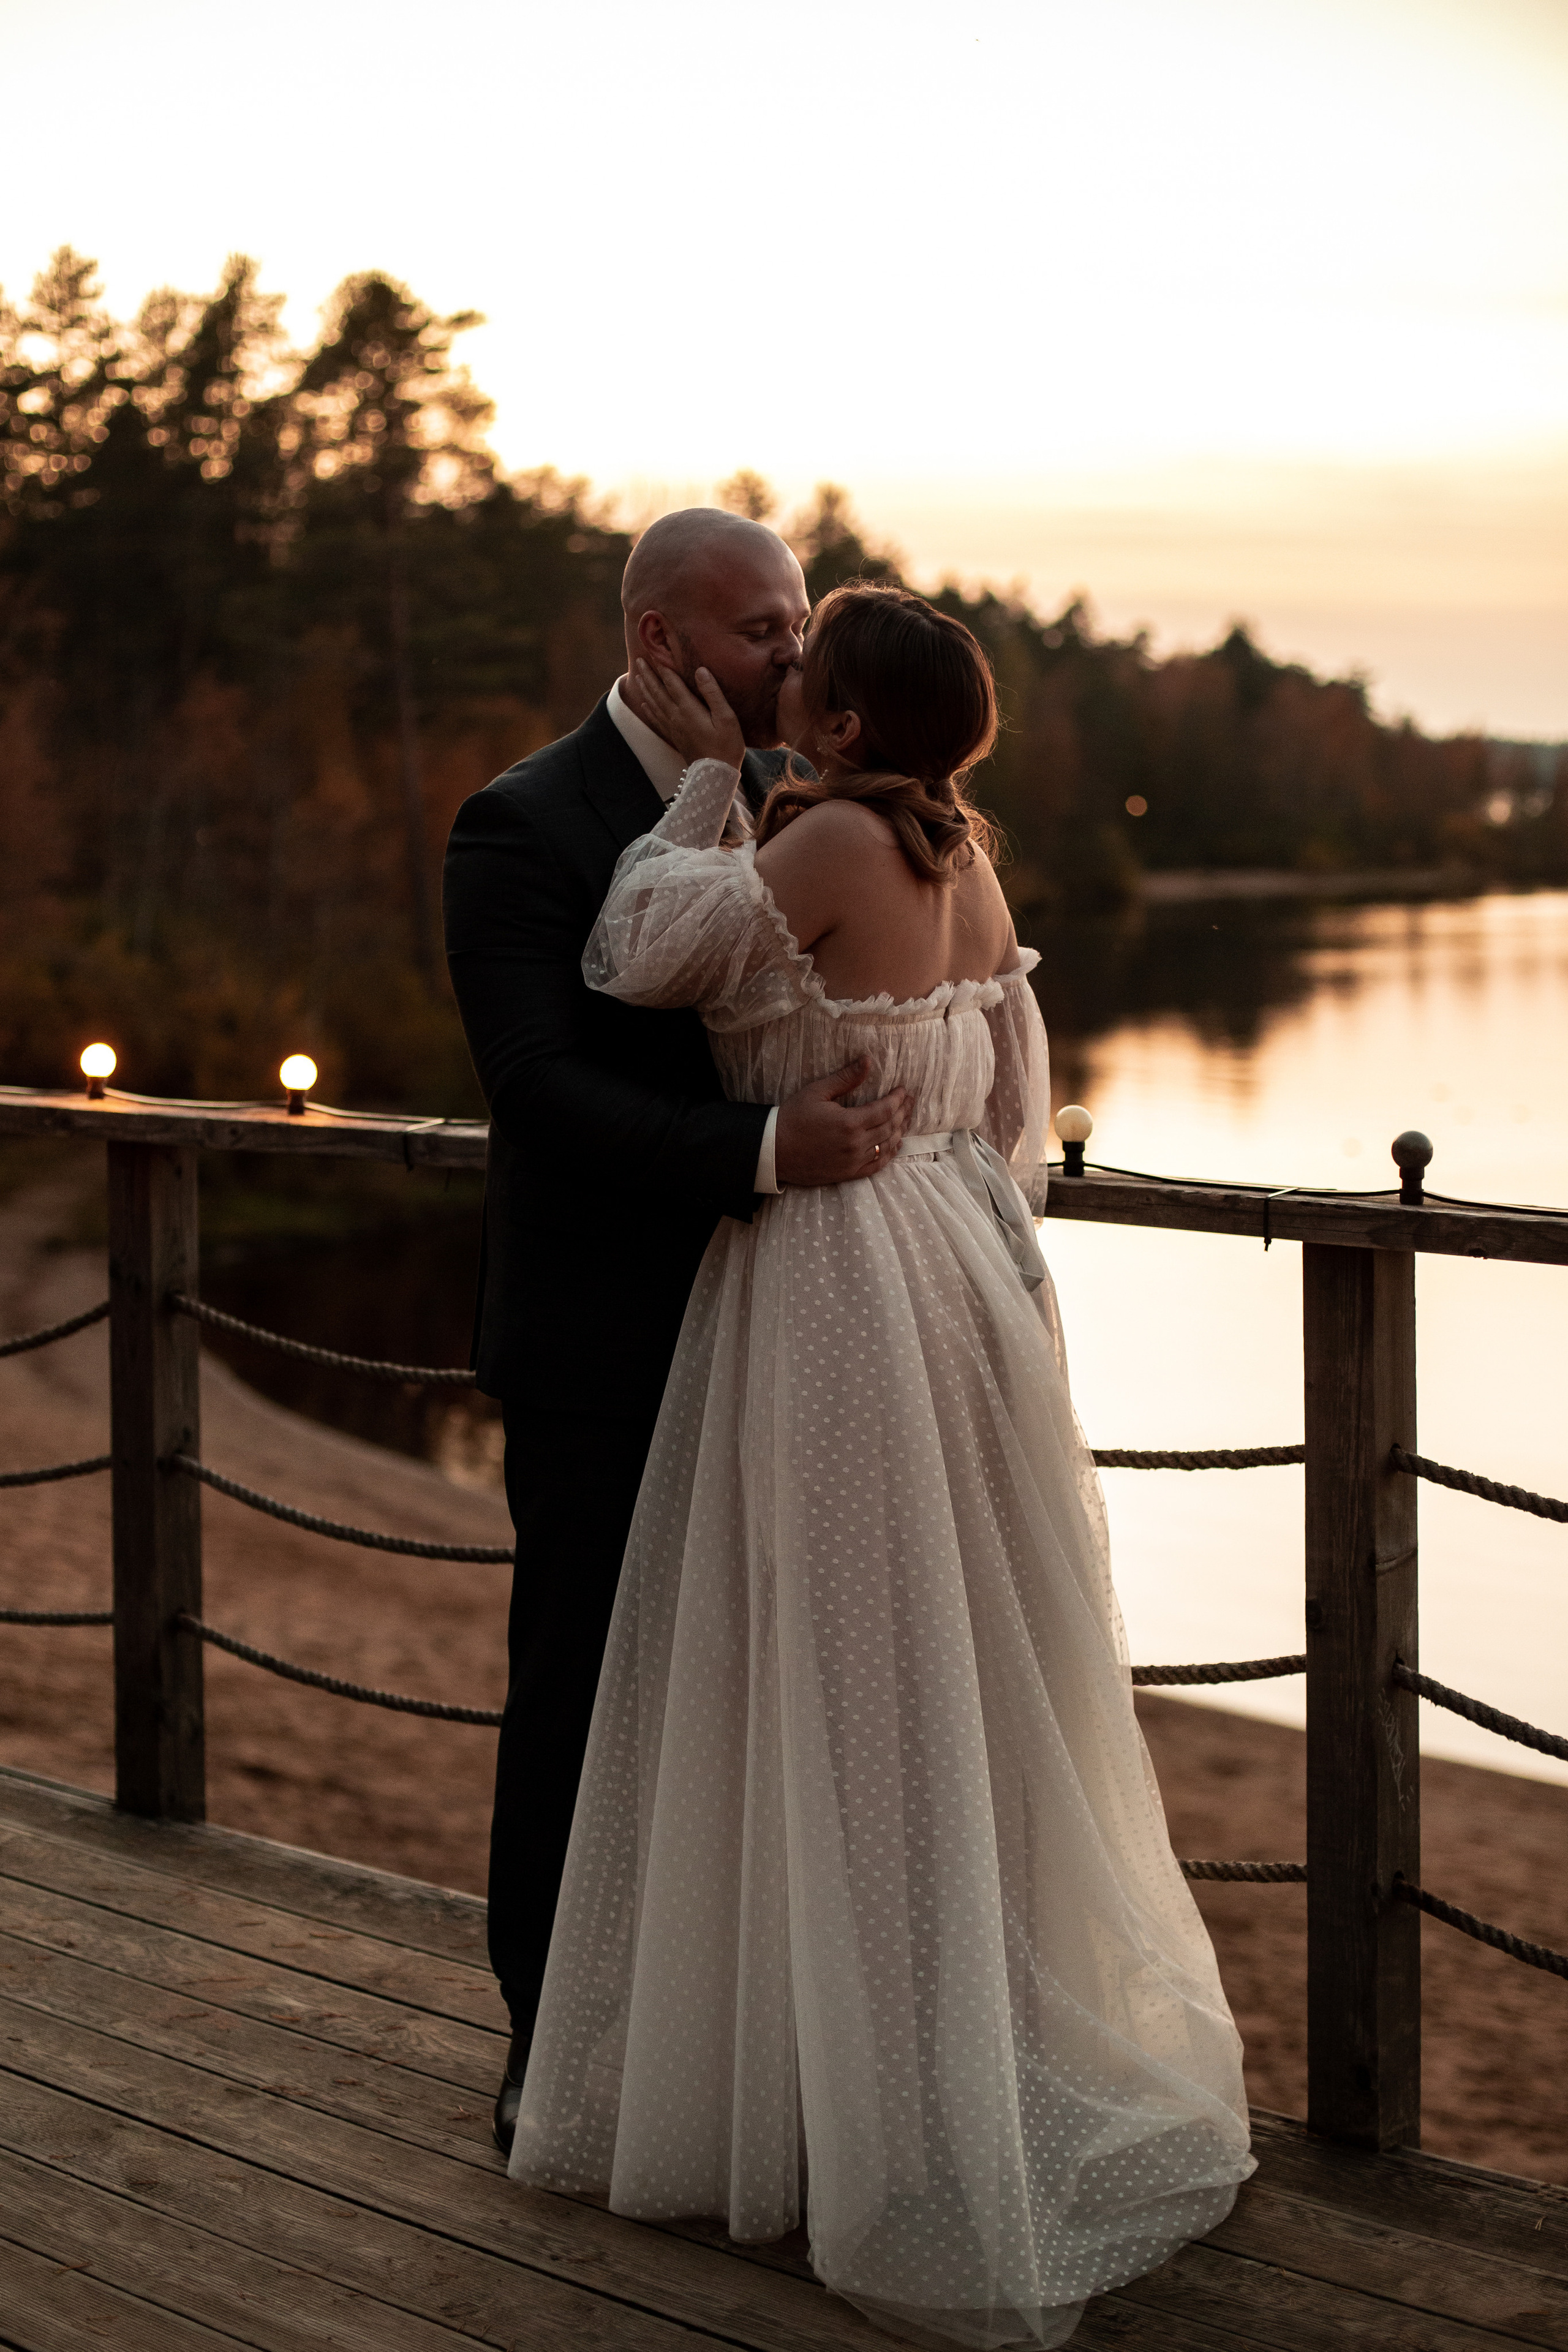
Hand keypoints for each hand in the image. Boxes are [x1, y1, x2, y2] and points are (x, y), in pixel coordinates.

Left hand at [628, 658, 745, 769]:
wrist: (715, 774)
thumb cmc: (726, 745)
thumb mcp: (726, 717)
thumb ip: (712, 693)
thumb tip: (701, 670)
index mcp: (688, 709)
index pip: (672, 683)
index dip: (663, 667)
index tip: (656, 652)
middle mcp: (676, 716)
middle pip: (658, 691)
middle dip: (649, 675)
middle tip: (640, 660)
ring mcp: (673, 728)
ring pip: (654, 704)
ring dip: (645, 689)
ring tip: (638, 676)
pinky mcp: (674, 737)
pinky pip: (656, 719)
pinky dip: (648, 709)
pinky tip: (644, 704)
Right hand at [774, 1057, 910, 1186]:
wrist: (773, 1150)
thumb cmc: (793, 1117)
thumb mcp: (817, 1092)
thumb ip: (846, 1078)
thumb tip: (868, 1061)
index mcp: (849, 1122)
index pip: (885, 1109)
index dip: (898, 1098)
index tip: (903, 1089)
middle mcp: (856, 1144)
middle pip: (890, 1127)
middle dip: (903, 1112)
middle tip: (910, 1100)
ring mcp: (853, 1161)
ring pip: (887, 1146)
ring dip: (900, 1131)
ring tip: (906, 1118)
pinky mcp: (848, 1173)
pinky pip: (877, 1165)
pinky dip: (889, 1154)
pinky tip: (895, 1144)